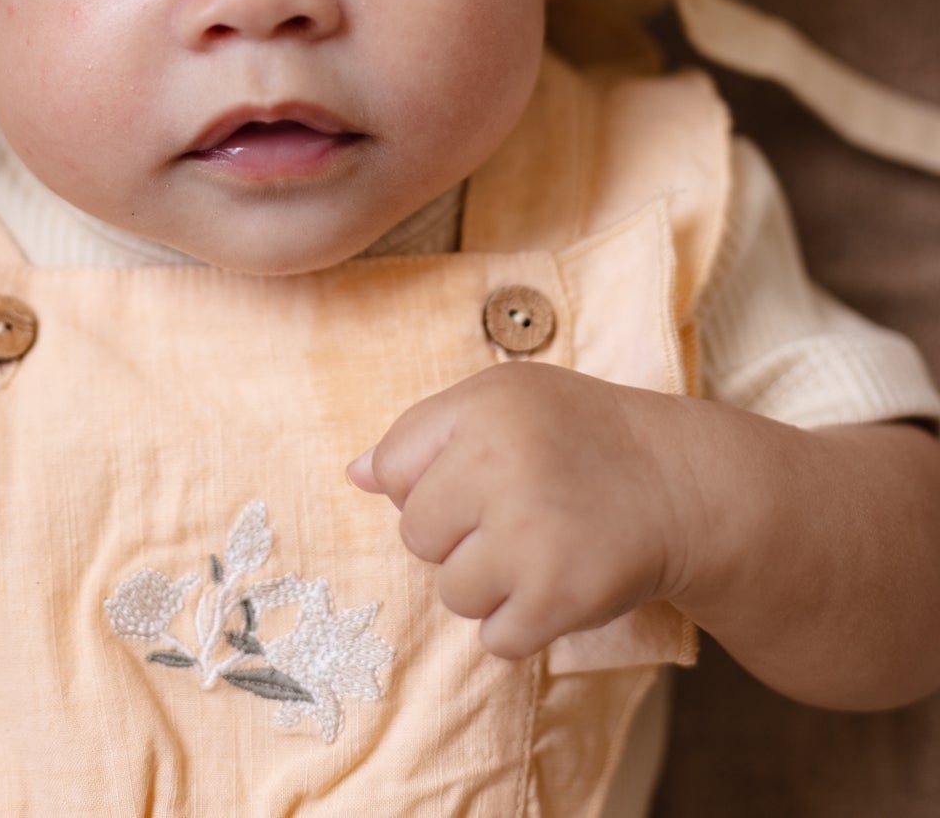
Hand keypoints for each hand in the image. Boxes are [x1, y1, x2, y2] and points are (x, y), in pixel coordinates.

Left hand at [346, 362, 699, 659]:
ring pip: (453, 593)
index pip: (393, 469)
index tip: (477, 477)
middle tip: (517, 514)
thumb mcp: (505, 399)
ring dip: (492, 584)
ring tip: (541, 546)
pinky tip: (558, 583)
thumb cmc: (579, 436)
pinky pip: (496, 638)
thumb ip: (424, 432)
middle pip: (416, 537)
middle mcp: (498, 465)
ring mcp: (528, 535)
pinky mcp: (557, 596)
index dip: (429, 482)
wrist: (681, 484)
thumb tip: (355, 475)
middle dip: (458, 536)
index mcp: (480, 408)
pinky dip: (523, 625)